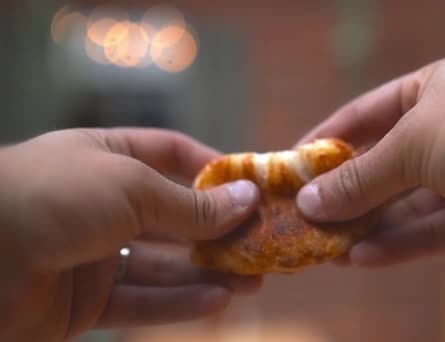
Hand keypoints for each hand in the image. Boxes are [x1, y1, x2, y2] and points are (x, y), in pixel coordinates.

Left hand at [0, 128, 261, 339]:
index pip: (172, 156)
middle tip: (262, 246)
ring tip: (254, 281)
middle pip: (174, 217)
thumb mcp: (130, 188)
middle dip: (219, 232)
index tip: (253, 188)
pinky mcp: (84, 302)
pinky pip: (140, 301)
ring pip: (163, 265)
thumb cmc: (51, 195)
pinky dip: (179, 302)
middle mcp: (103, 203)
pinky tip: (218, 302)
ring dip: (209, 273)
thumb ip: (190, 204)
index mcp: (108, 157)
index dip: (213, 171)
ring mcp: (93, 254)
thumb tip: (248, 198)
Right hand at [295, 52, 444, 266]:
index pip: (360, 121)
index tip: (287, 170)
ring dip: (364, 229)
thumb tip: (310, 201)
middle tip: (300, 223)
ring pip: (402, 209)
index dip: (323, 144)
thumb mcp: (412, 143)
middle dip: (341, 198)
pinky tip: (360, 259)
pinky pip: (431, 234)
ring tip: (322, 250)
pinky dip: (397, 247)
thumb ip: (362, 178)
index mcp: (423, 97)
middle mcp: (440, 137)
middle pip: (378, 171)